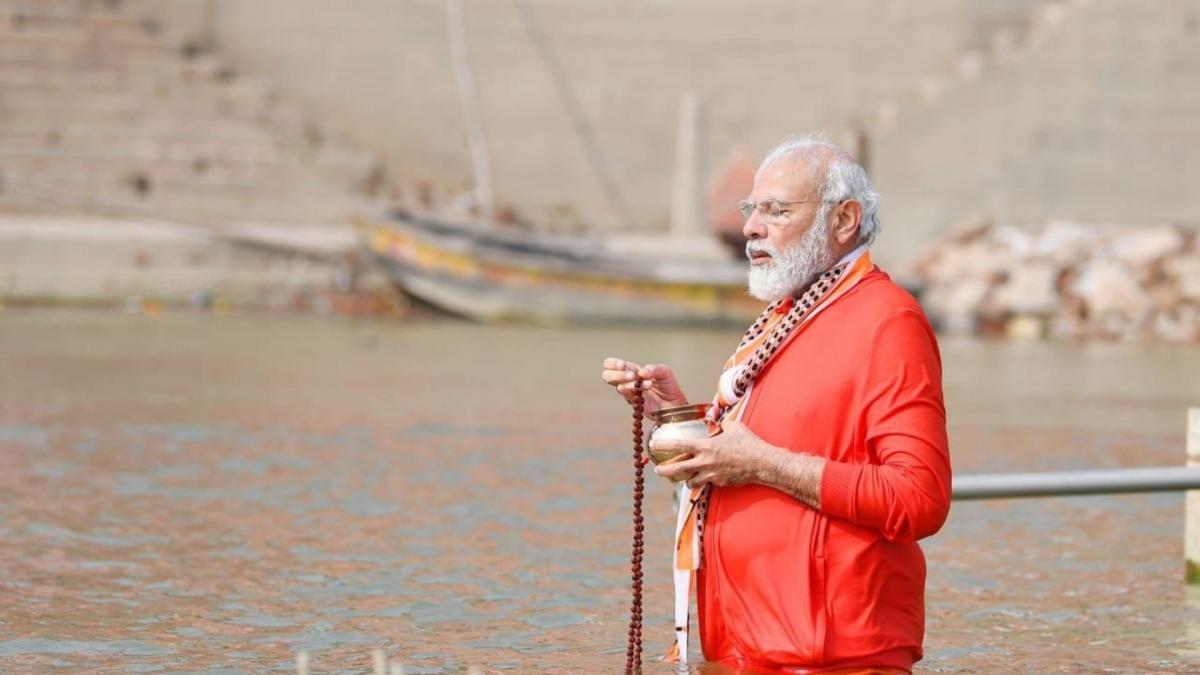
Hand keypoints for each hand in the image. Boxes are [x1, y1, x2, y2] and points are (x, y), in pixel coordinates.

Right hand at [600, 357, 687, 415]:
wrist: (674, 403)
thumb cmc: (668, 385)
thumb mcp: (665, 372)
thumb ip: (654, 369)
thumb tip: (641, 372)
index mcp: (631, 369)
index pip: (610, 364)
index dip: (612, 364)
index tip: (622, 365)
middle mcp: (627, 380)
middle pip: (607, 375)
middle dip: (618, 374)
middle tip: (633, 376)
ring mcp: (629, 391)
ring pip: (618, 386)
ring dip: (630, 383)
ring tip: (648, 384)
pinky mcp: (633, 401)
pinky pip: (627, 395)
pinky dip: (635, 391)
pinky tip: (645, 389)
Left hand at [650, 420, 772, 487]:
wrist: (762, 463)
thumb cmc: (748, 442)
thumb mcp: (732, 426)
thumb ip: (719, 424)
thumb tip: (713, 420)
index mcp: (706, 446)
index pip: (679, 445)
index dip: (664, 444)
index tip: (653, 443)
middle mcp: (705, 462)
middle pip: (678, 469)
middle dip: (665, 470)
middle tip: (658, 470)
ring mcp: (712, 475)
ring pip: (690, 481)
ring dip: (684, 479)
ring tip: (681, 476)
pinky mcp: (719, 483)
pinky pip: (706, 484)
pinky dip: (701, 481)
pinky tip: (702, 478)